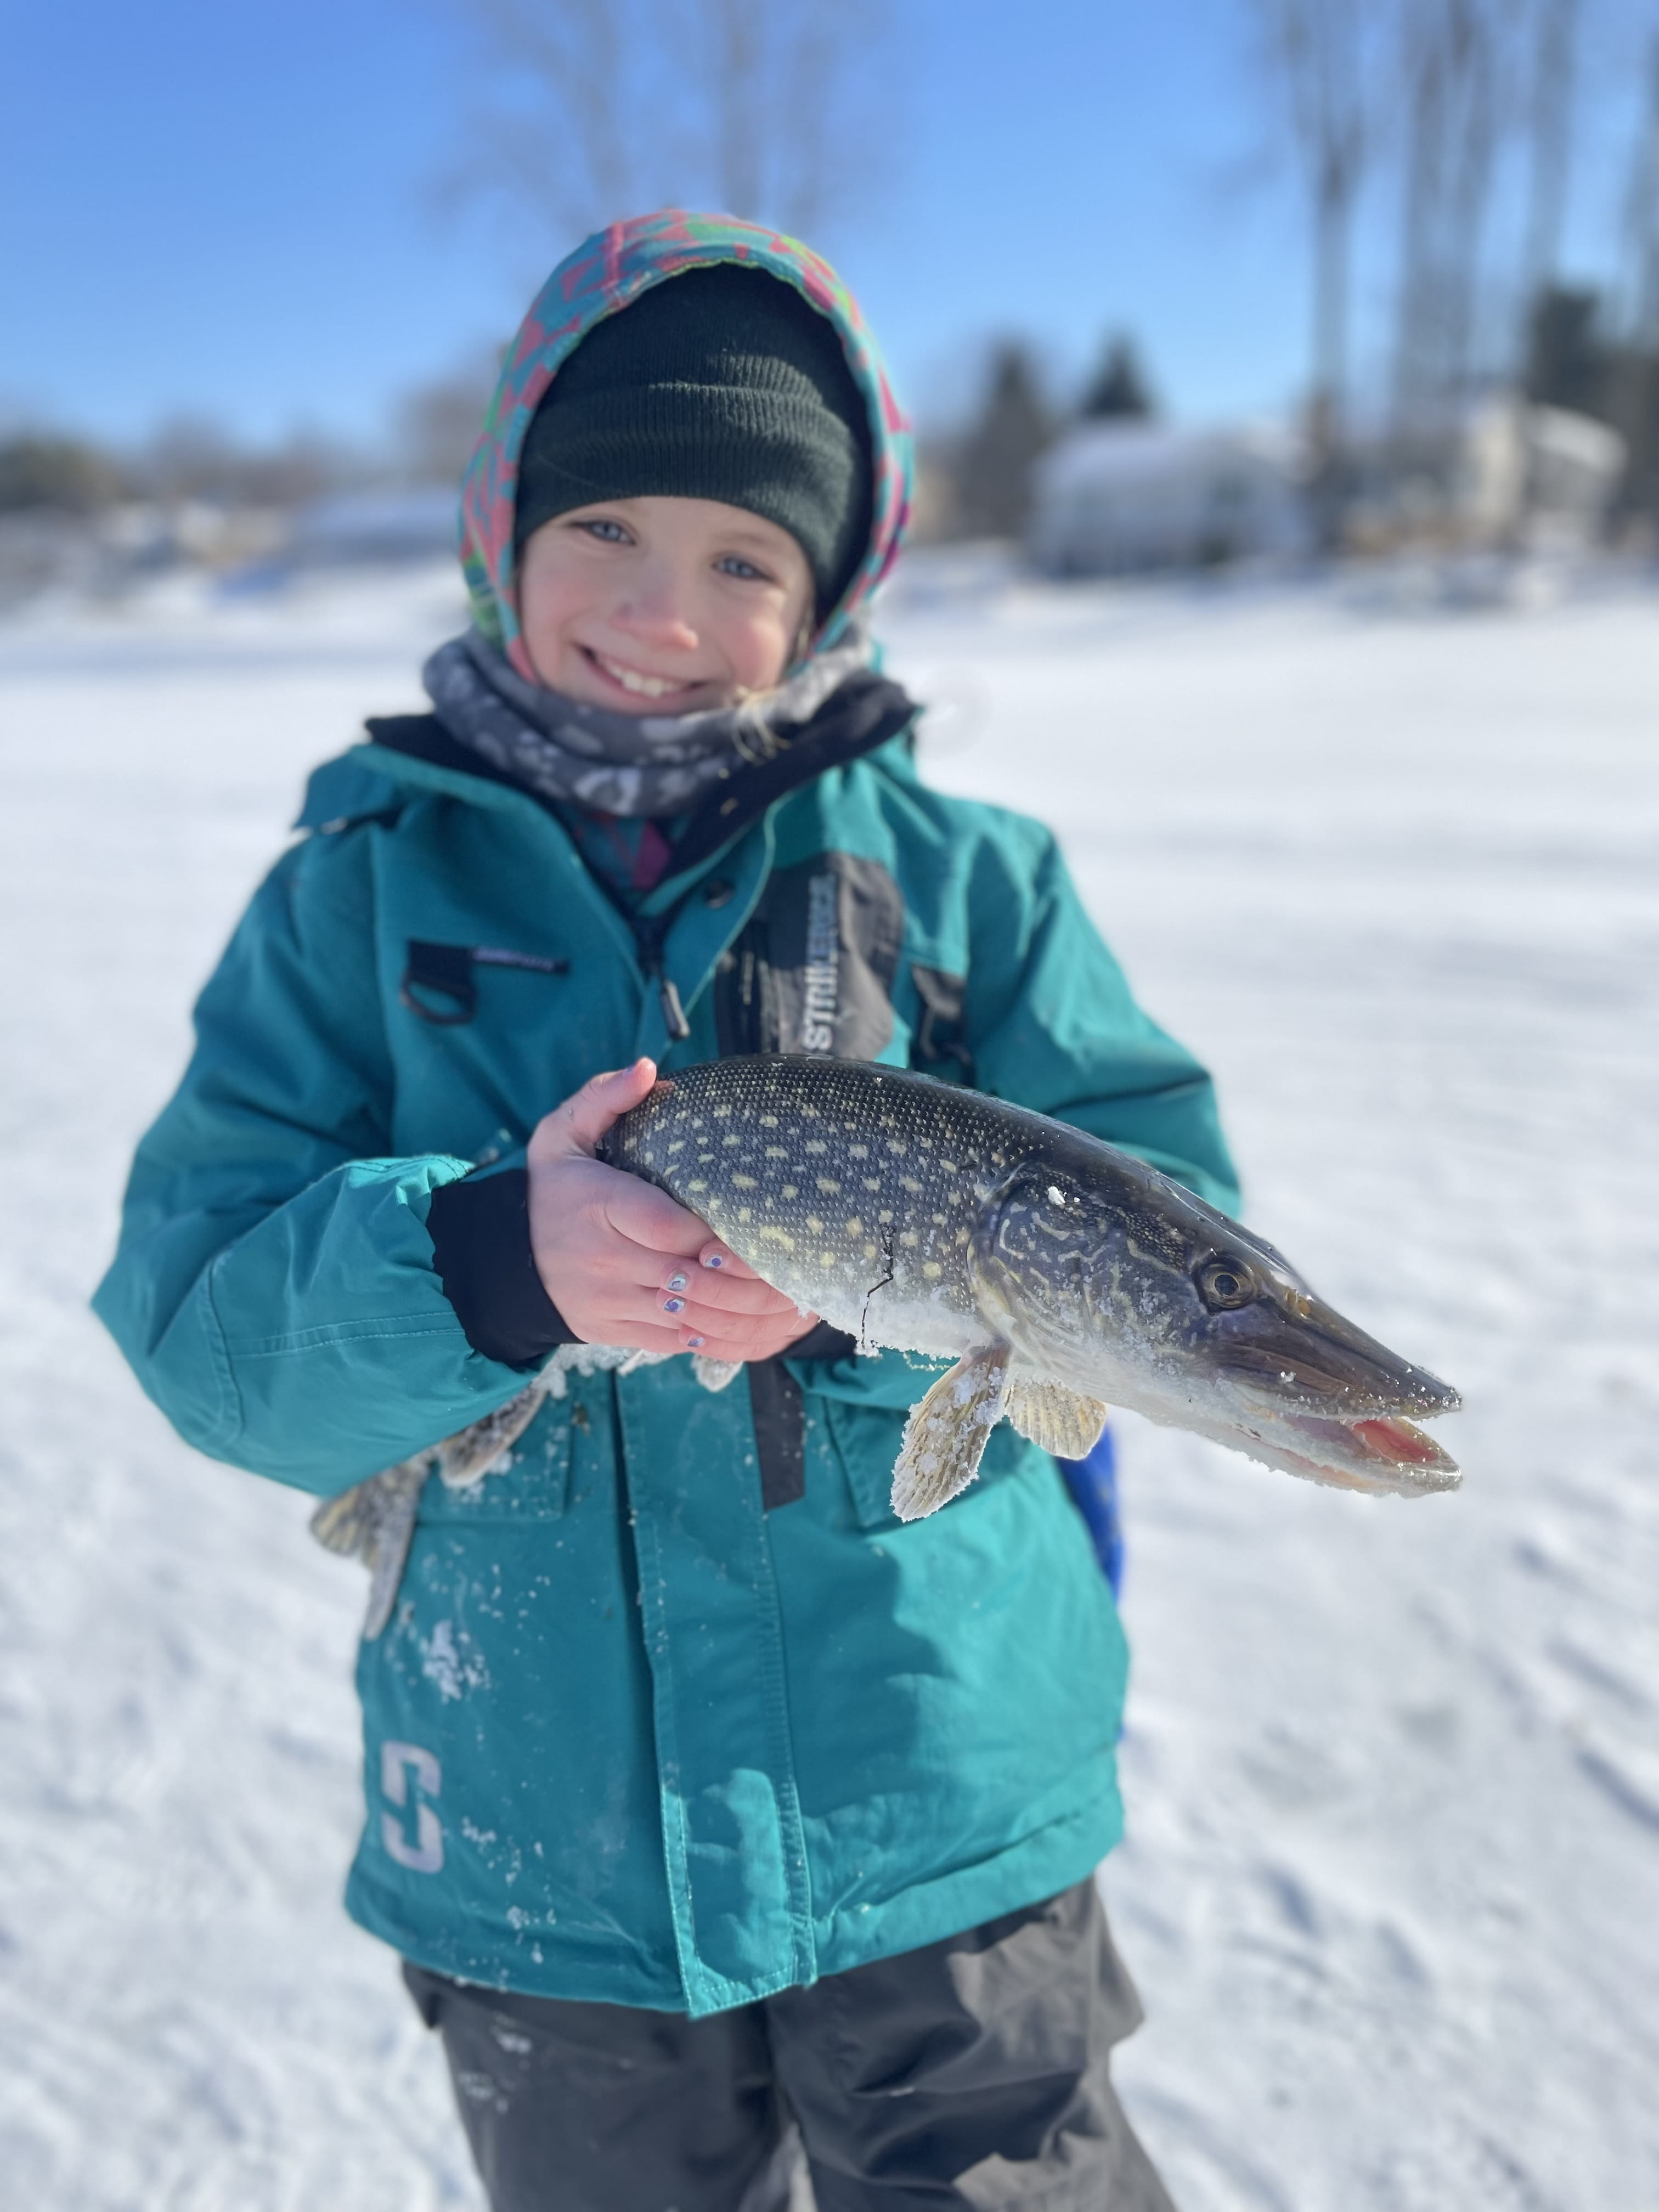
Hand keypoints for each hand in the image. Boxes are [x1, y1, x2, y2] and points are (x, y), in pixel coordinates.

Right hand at [526, 1059, 818, 1362]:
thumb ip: (603, 1098)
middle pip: (688, 1276)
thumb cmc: (552, 1190)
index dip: (716, 1235)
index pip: (666, 1226)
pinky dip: (724, 1339)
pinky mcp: (620, 1333)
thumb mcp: (560, 1134)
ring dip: (746, 1314)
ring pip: (690, 1317)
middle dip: (747, 1278)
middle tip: (799, 1267)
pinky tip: (763, 1327)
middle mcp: (605, 1261)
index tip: (758, 1229)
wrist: (508, 1261)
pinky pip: (679, 1343)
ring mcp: (612, 1303)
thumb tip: (647, 1070)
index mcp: (597, 1206)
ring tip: (796, 1303)